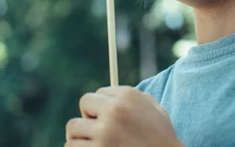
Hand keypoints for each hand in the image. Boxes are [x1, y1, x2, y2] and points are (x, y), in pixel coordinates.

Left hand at [65, 86, 182, 146]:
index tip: (106, 119)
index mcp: (127, 96)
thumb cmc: (162, 140)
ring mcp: (104, 132)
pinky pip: (71, 146)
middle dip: (88, 117)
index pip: (98, 93)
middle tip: (96, 131)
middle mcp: (114, 109)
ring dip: (80, 136)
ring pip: (73, 127)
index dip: (100, 108)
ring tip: (92, 144)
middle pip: (84, 103)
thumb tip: (111, 95)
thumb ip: (134, 99)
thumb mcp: (155, 110)